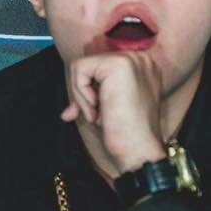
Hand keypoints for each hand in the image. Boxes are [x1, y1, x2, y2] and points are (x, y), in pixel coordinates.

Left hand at [60, 49, 165, 172]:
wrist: (139, 151)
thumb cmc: (127, 134)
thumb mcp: (111, 105)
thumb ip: (94, 93)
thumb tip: (68, 111)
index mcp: (142, 67)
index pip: (101, 66)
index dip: (90, 89)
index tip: (93, 112)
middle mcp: (140, 59)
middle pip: (91, 64)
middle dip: (84, 93)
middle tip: (96, 116)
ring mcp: (131, 60)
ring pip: (82, 66)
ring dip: (82, 97)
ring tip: (98, 115)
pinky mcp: (118, 65)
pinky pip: (80, 70)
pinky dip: (81, 94)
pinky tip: (96, 111)